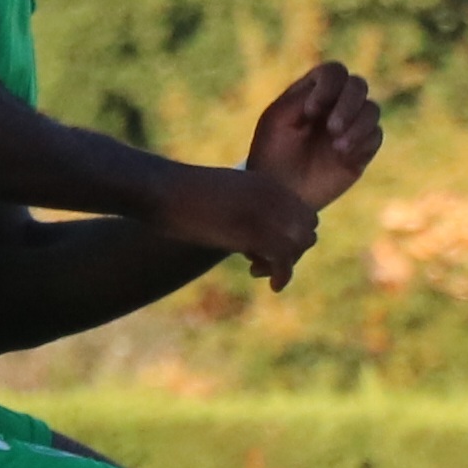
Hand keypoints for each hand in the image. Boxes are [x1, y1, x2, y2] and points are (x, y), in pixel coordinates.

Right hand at [149, 160, 322, 288]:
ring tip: (257, 270)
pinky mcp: (253, 230)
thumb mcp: (223, 196)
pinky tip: (273, 285)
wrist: (161, 188)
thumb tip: (249, 235)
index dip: (291, 236)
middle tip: (260, 262)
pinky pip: (285, 258)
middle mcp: (273, 193)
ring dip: (286, 263)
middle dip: (292, 250)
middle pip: (307, 229)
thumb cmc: (180, 195)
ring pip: (300, 244)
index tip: (263, 248)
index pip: (303, 213)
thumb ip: (243, 208)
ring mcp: (265, 211)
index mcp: (266, 182)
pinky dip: (283, 275)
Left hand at [247, 60, 383, 211]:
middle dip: (348, 103)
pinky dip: (363, 140)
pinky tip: (342, 154)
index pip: (334, 73)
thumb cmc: (271, 153)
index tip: (310, 112)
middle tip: (332, 128)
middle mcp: (336, 105)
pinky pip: (376, 135)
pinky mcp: (361, 150)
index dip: (329, 86)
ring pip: (372, 109)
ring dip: (358, 124)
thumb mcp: (278, 120)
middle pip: (358, 85)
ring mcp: (351, 127)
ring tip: (338, 146)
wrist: (279, 193)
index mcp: (314, 92)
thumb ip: (302, 98)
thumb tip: (332, 90)